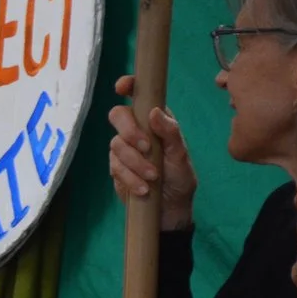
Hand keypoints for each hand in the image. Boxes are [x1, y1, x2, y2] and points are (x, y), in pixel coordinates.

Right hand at [106, 74, 195, 231]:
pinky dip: (130, 178)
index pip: (138, 97)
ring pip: (116, 145)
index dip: (128, 86)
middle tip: (145, 147)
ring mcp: (123, 150)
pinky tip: (143, 188)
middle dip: (130, 131)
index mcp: (155, 121)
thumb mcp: (181, 156)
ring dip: (135, 162)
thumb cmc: (180, 179)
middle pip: (118, 116)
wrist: (170, 211)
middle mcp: (136, 131)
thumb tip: (154, 112)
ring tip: (153, 177)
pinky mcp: (115, 168)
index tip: (122, 87)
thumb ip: (170, 133)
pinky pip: (115, 167)